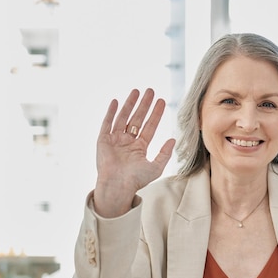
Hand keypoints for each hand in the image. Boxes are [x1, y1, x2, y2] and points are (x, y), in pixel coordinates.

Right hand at [94, 88, 175, 217]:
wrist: (118, 186)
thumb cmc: (136, 180)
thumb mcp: (155, 167)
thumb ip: (164, 153)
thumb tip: (174, 140)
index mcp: (139, 147)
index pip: (149, 126)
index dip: (156, 114)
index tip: (161, 101)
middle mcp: (127, 141)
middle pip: (137, 118)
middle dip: (144, 105)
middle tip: (151, 91)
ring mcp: (115, 140)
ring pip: (123, 117)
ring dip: (129, 104)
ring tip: (136, 91)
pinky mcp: (103, 140)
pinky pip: (107, 123)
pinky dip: (111, 113)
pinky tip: (116, 101)